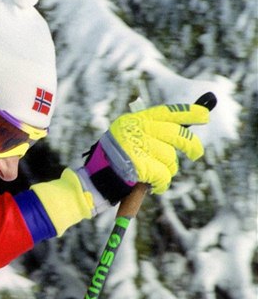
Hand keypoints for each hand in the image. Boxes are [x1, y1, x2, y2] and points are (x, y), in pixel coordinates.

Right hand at [82, 103, 209, 204]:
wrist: (93, 179)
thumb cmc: (110, 161)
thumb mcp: (126, 138)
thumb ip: (148, 133)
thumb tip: (180, 135)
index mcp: (136, 120)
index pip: (167, 112)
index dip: (189, 113)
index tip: (204, 115)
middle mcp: (139, 130)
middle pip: (177, 135)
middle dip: (191, 145)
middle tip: (196, 154)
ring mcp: (140, 147)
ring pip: (170, 159)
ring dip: (167, 171)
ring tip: (154, 176)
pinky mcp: (142, 165)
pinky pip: (164, 176)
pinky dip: (162, 184)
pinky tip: (154, 186)